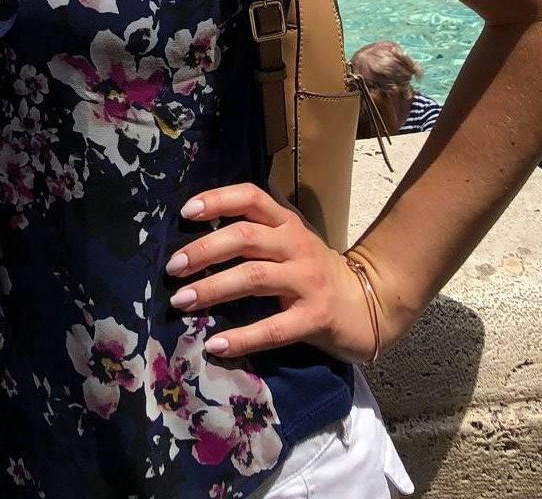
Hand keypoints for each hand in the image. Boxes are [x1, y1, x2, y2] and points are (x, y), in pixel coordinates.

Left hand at [165, 182, 379, 365]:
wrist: (369, 305)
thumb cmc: (315, 273)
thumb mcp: (289, 243)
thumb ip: (256, 234)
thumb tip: (198, 236)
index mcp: (287, 223)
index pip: (250, 196)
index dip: (217, 199)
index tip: (185, 213)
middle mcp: (296, 245)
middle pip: (244, 236)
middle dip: (204, 250)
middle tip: (172, 268)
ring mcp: (307, 281)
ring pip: (253, 277)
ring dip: (212, 289)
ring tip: (182, 301)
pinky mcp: (314, 318)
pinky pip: (273, 328)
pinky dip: (242, 337)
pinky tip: (216, 345)